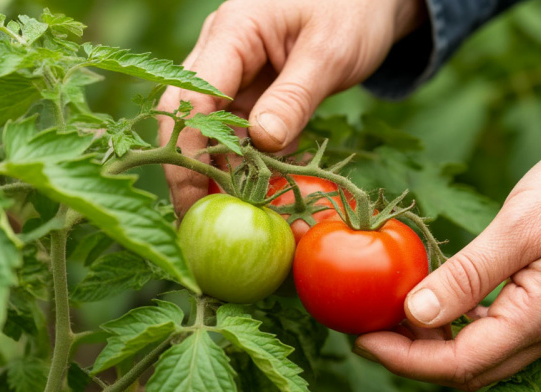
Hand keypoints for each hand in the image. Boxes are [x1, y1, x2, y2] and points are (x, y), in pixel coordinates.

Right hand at [158, 0, 425, 215]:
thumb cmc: (353, 9)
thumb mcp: (330, 52)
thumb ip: (295, 96)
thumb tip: (262, 143)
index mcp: (233, 33)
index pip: (192, 98)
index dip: (187, 151)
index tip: (193, 198)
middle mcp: (222, 53)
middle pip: (188, 117)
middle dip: (190, 169)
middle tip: (198, 221)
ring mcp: (237, 74)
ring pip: (215, 131)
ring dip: (225, 172)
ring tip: (236, 218)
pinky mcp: (256, 93)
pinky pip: (245, 134)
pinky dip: (254, 165)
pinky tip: (266, 197)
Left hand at [354, 115, 540, 390]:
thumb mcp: (519, 225)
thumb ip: (468, 274)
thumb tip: (416, 314)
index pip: (460, 363)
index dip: (404, 358)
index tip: (362, 338)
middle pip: (471, 369)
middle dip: (414, 357)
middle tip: (369, 328)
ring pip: (486, 356)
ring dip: (438, 345)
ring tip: (395, 315)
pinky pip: (503, 334)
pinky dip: (466, 326)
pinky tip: (443, 301)